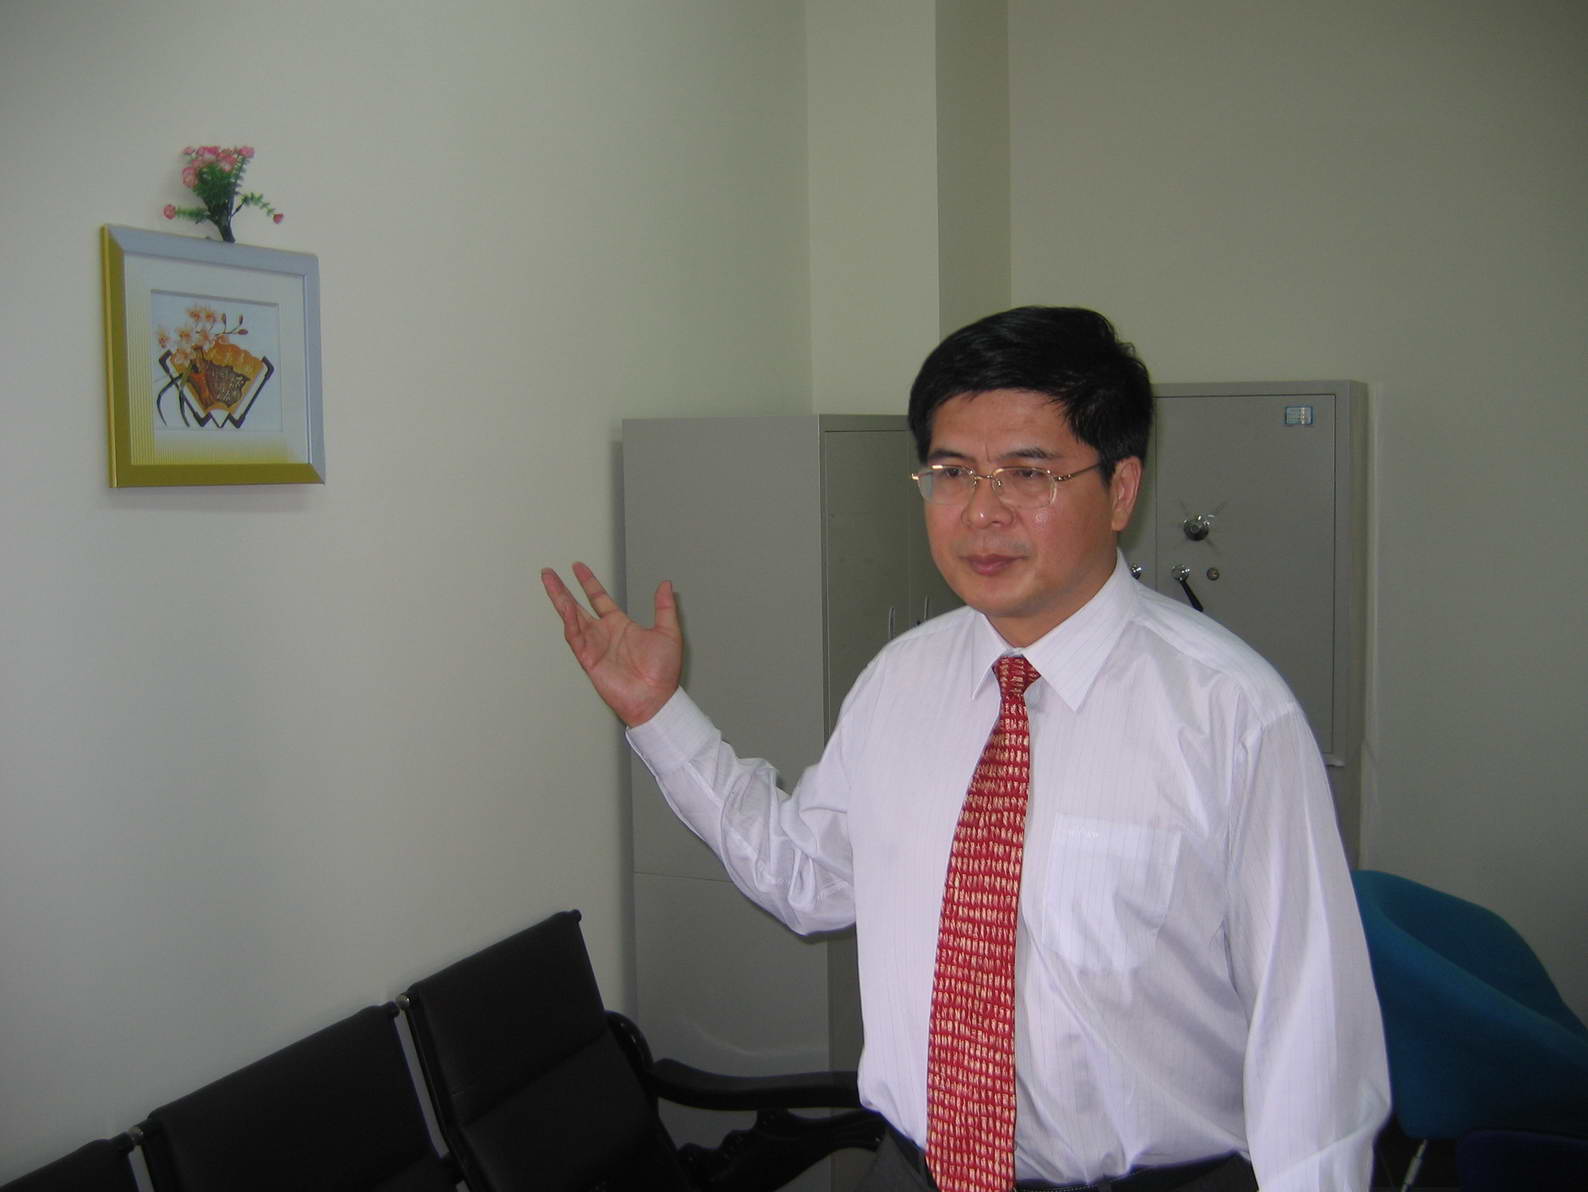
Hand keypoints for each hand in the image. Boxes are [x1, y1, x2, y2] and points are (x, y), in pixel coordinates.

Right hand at [540, 562, 680, 726]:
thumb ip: (664, 607)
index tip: (578, 568)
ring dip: (560, 600)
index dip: (588, 582)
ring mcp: (594, 646)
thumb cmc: (663, 672)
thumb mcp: (669, 632)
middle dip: (562, 590)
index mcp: (620, 625)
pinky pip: (575, 638)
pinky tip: (566, 608)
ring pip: (571, 618)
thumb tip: (666, 585)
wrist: (655, 698)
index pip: (599, 599)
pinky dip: (569, 623)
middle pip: (577, 606)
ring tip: (549, 582)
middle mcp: (604, 633)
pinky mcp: (589, 659)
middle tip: (549, 573)